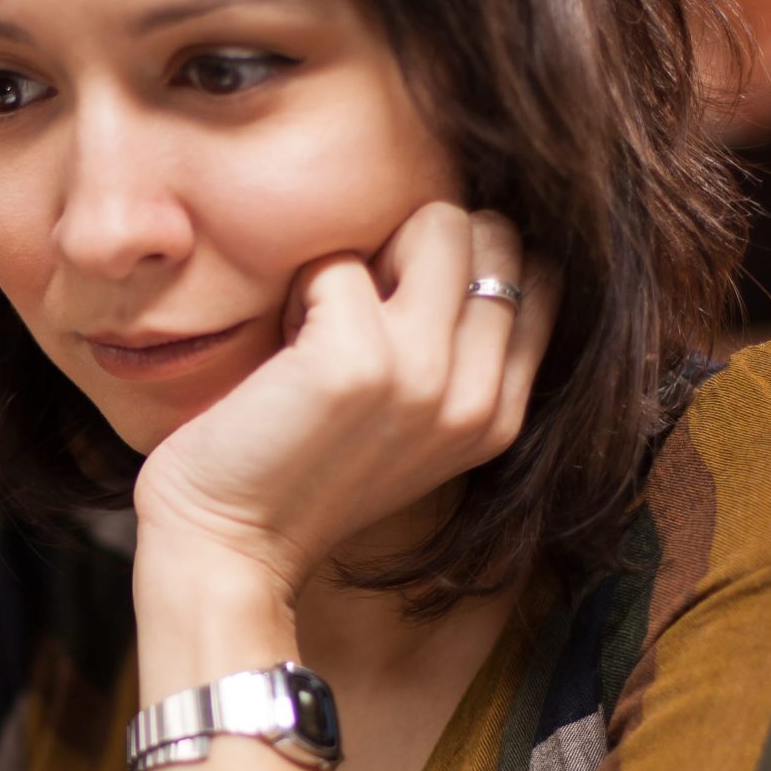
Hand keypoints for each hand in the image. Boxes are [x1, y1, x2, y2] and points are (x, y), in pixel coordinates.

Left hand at [130, 203, 558, 602]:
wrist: (228, 547)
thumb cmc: (299, 474)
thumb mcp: (410, 427)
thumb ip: (456, 357)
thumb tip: (465, 239)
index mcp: (499, 416)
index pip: (542, 276)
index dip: (470, 259)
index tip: (404, 303)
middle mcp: (477, 397)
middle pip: (492, 234)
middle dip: (420, 246)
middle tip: (360, 312)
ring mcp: (423, 377)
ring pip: (437, 224)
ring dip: (368, 257)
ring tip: (324, 323)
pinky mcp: (358, 361)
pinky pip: (339, 261)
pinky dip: (301, 288)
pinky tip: (283, 351)